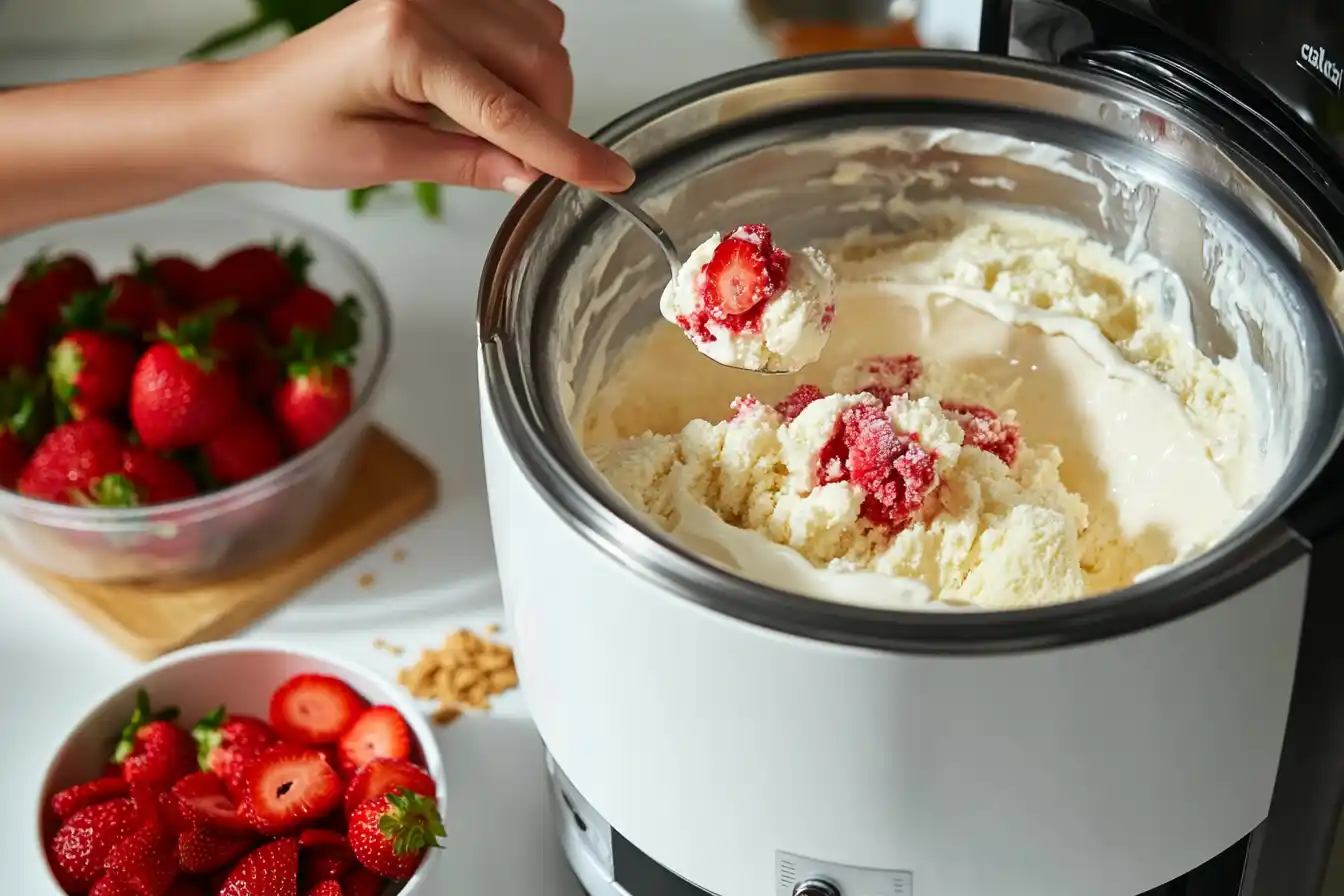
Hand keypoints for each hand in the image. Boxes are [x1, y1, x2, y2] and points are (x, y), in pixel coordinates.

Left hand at [221, 0, 634, 193]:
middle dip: (551, 121)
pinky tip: (487, 92)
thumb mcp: (381, 163)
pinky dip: (524, 60)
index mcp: (404, 41)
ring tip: (489, 130)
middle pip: (540, 60)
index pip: (508, 108)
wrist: (253, 105)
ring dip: (539, 89)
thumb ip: (465, 162)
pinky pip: (520, 15)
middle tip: (521, 169)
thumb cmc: (297, 133)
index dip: (566, 151)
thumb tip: (532, 174)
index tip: (612, 178)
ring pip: (540, 33)